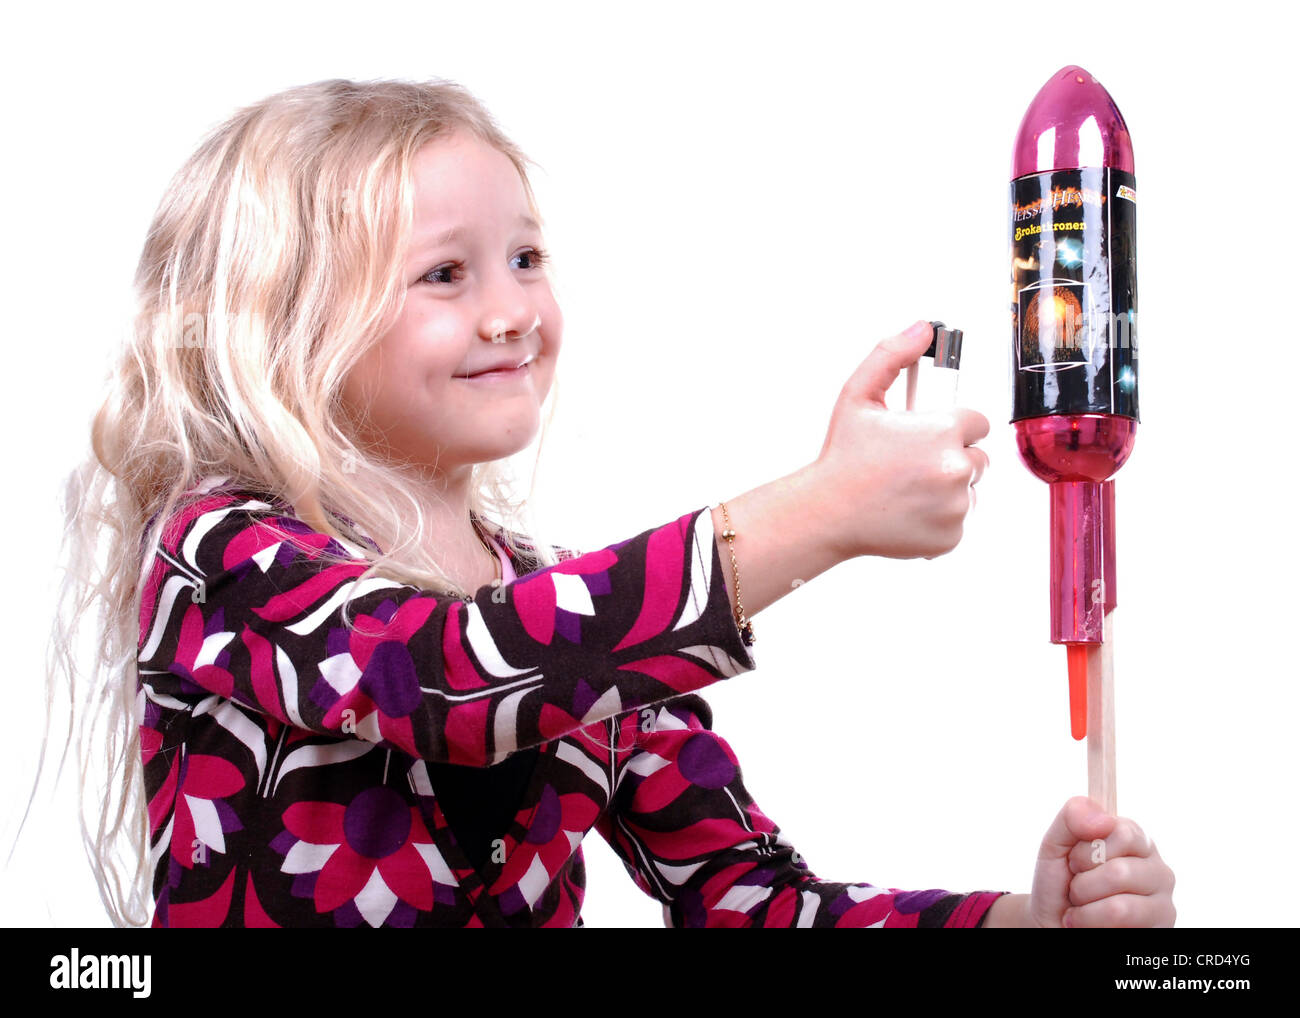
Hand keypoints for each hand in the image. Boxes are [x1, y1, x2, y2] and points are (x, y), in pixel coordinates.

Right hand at [810, 320, 988, 560]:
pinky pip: (959, 521)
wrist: (825, 514)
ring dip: (948, 488)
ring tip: (908, 488)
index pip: (977, 422)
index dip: (952, 427)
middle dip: (951, 456)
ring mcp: (956, 506)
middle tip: (913, 464)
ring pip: (969, 489)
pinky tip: (910, 511)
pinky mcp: (951, 537)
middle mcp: (956, 468)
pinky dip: (940, 519)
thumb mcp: (858, 396)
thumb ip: (891, 355)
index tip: (930, 435)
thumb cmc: (841, 459)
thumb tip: (921, 330)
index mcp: (943, 431)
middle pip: (979, 457)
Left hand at [1013, 796, 1175, 927]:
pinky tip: (1091, 925)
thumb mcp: (1055, 843)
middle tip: (1076, 890)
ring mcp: (1163, 905)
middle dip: (1083, 885)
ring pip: (1120, 908)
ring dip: (1086, 910)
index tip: (1074, 862)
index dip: (1087, 851)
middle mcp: (1158, 870)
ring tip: (1081, 910)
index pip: (1123, 834)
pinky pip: (1120, 929)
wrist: (1051, 921)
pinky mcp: (1160, 932)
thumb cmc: (1059, 881)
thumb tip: (1105, 819)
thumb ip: (1072, 818)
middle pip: (1120, 873)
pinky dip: (1091, 926)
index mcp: (1137, 840)